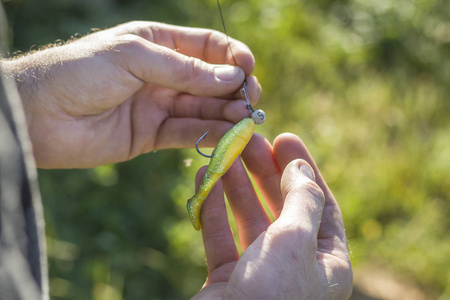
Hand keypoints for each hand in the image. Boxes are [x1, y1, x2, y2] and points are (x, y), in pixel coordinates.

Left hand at [2, 21, 260, 167]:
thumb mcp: (135, 57)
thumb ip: (185, 70)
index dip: (231, 56)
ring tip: (246, 119)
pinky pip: (187, 132)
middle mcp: (162, 74)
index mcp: (158, 43)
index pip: (207, 46)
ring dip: (227, 114)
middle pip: (211, 80)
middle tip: (251, 101)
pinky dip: (209, 134)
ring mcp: (158, 105)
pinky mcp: (151, 135)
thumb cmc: (81, 71)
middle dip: (234, 89)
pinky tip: (228, 135)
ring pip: (203, 109)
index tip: (248, 69)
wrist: (40, 115)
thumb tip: (232, 78)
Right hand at [192, 133, 351, 299]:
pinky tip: (203, 181)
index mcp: (326, 261)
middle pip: (280, 205)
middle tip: (248, 140)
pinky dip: (211, 209)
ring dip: (234, 185)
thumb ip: (301, 199)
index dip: (303, 167)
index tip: (284, 137)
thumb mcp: (296, 240)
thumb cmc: (272, 297)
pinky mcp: (227, 279)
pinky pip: (219, 236)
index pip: (319, 202)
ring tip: (223, 153)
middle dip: (264, 171)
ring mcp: (259, 272)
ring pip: (247, 218)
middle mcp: (295, 266)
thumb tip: (301, 168)